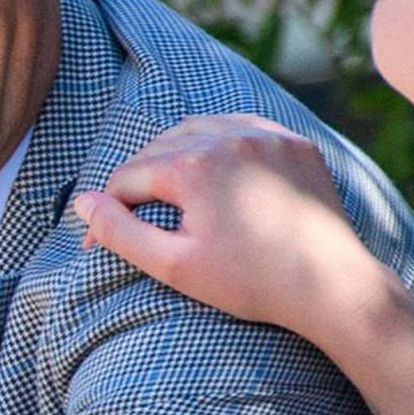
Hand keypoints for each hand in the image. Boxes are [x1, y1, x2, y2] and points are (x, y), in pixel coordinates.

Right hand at [74, 114, 393, 341]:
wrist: (331, 284)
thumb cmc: (250, 283)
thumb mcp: (174, 265)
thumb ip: (120, 231)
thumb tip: (82, 203)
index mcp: (192, 165)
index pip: (130, 178)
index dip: (110, 211)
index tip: (99, 243)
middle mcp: (227, 136)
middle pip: (161, 150)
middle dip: (141, 182)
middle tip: (133, 217)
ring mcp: (265, 135)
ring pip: (200, 132)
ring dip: (178, 156)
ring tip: (169, 192)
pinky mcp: (294, 142)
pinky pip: (244, 130)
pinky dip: (221, 145)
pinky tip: (216, 169)